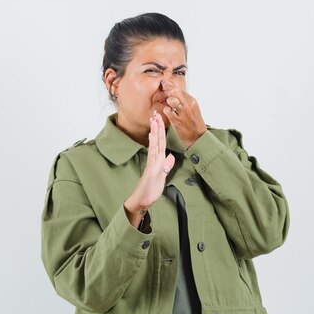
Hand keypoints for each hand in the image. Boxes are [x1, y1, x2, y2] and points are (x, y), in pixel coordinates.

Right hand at [124, 111, 174, 227]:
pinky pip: (153, 154)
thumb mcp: (162, 176)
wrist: (143, 201)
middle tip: (155, 113)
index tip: (159, 120)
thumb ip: (166, 166)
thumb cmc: (150, 189)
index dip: (161, 131)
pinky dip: (153, 144)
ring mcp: (153, 163)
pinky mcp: (151, 169)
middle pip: (157, 140)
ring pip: (155, 144)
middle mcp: (155, 159)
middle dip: (157, 126)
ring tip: (154, 119)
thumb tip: (170, 157)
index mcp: (158, 160)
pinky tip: (153, 135)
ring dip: (155, 131)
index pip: (160, 142)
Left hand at [160, 80, 207, 148]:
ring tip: (166, 102)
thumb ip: (183, 100)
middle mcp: (188, 105)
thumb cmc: (194, 123)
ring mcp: (183, 113)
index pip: (179, 88)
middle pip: (175, 91)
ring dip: (166, 100)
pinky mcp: (177, 121)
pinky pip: (167, 111)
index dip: (170, 85)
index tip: (165, 84)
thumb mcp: (192, 108)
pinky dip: (165, 110)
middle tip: (162, 89)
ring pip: (172, 100)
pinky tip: (167, 112)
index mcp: (192, 101)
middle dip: (167, 89)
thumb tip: (173, 91)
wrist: (198, 137)